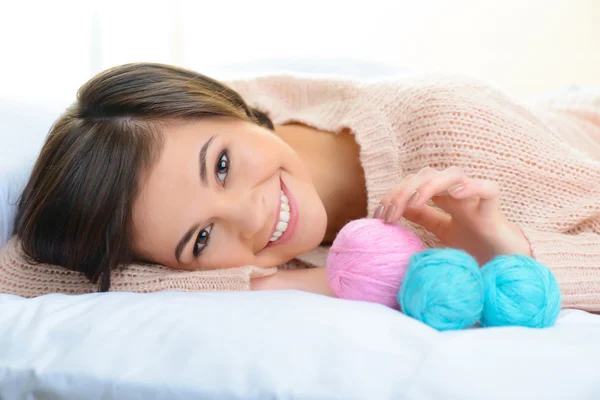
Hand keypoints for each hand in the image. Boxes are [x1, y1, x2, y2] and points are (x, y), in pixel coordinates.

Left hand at [373, 167, 531, 264]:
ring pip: (453, 174)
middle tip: (389, 215)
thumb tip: (396, 208)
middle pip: (426, 175)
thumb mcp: (442, 231)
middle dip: (403, 191)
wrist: (504, 265)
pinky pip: (488, 188)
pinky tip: (455, 194)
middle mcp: (457, 193)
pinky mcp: (494, 210)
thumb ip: (423, 217)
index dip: (393, 195)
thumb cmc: (475, 244)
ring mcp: (476, 199)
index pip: (413, 183)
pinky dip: (473, 186)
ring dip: (429, 185)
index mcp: (442, 197)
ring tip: (414, 202)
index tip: (378, 217)